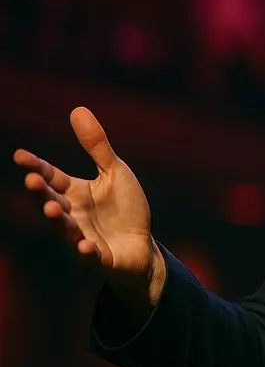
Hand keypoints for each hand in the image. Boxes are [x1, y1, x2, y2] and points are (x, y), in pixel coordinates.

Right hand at [13, 107, 164, 307]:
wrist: (142, 246)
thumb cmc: (125, 208)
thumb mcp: (115, 172)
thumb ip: (96, 146)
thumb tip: (77, 108)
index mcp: (75, 193)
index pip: (51, 177)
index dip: (36, 167)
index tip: (20, 155)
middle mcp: (73, 215)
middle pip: (52, 202)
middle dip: (41, 193)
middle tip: (32, 180)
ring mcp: (82, 238)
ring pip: (65, 230)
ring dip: (58, 221)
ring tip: (52, 209)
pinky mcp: (99, 258)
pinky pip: (90, 256)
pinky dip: (86, 251)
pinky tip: (84, 246)